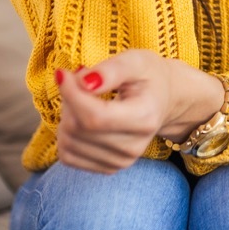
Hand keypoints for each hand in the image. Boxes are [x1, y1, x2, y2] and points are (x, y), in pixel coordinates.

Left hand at [54, 50, 222, 173]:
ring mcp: (121, 160)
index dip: (71, 95)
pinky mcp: (108, 168)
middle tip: (79, 81)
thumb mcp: (136, 61)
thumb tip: (84, 82)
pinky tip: (81, 118)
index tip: (63, 74)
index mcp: (144, 118)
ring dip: (66, 116)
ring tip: (84, 98)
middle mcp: (134, 146)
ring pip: (68, 143)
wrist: (165, 99)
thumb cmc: (149, 76)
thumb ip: (111, 70)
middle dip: (69, 100)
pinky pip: (68, 155)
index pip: (94, 117)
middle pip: (78, 129)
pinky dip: (66, 135)